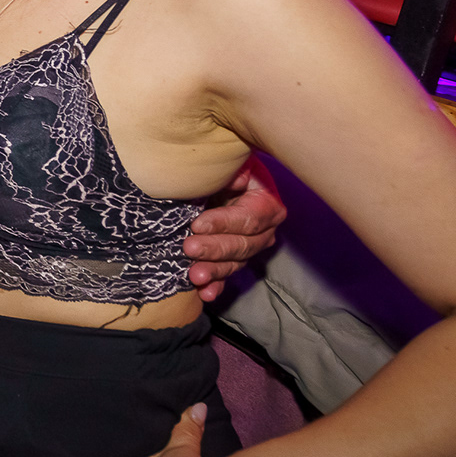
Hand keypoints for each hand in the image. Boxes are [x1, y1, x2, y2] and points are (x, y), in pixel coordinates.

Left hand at [184, 156, 285, 300]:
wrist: (216, 179)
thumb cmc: (223, 167)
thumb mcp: (231, 162)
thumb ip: (235, 171)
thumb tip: (236, 182)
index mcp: (266, 204)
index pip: (250, 218)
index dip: (225, 222)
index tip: (197, 224)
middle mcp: (264, 230)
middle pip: (243, 244)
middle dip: (215, 249)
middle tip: (189, 248)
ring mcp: (249, 247)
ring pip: (234, 263)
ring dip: (215, 271)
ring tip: (194, 276)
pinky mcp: (232, 259)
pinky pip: (227, 276)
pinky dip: (215, 286)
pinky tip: (205, 294)